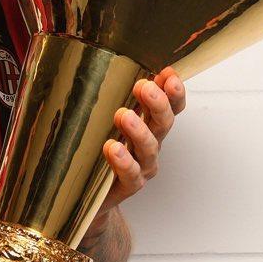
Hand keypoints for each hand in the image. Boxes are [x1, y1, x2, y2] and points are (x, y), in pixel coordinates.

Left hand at [91, 67, 185, 226]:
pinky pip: (130, 174)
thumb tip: (122, 65)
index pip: (171, 106)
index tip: (169, 75)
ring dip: (139, 130)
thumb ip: (122, 97)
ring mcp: (142, 167)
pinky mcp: (128, 186)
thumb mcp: (110, 119)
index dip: (174, 92)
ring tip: (123, 116)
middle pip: (164, 123)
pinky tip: (112, 148)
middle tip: (144, 87)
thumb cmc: (100, 150)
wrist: (88, 195)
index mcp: (151, 126)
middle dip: (158, 104)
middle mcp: (151, 144)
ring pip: (149, 148)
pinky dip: (123, 161)